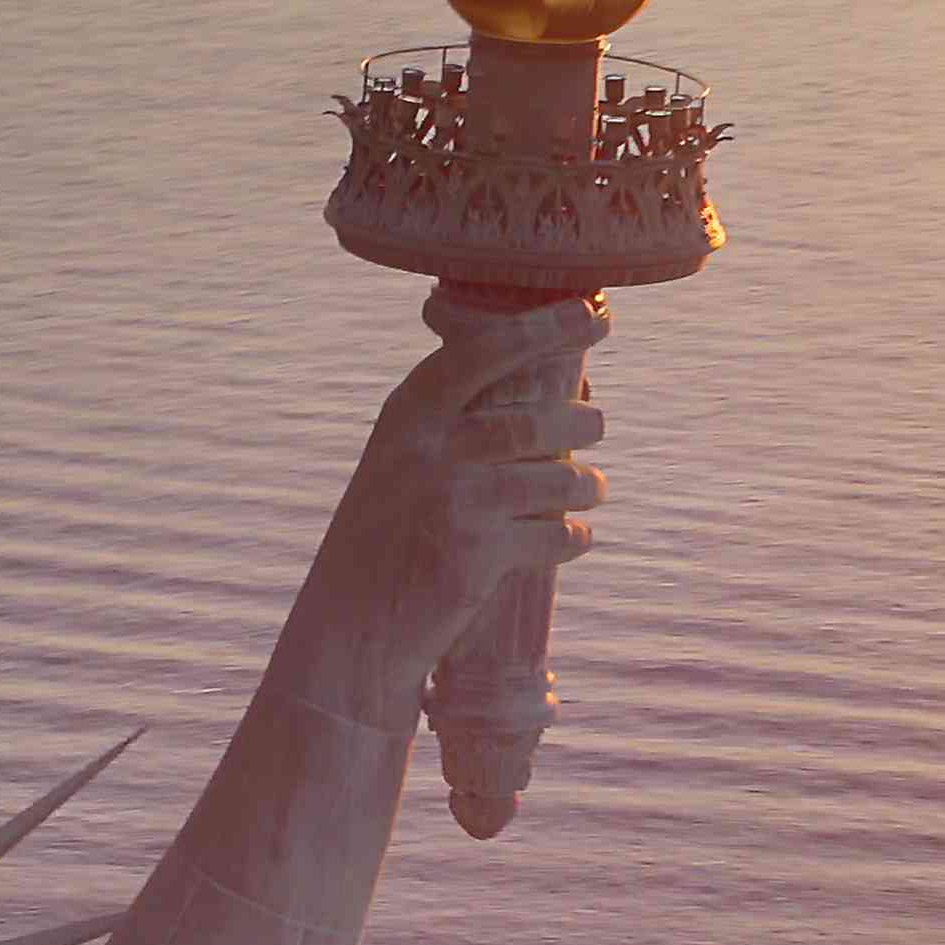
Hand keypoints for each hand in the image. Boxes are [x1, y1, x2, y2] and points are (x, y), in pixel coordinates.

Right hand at [278, 296, 611, 720]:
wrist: (349, 632)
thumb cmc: (384, 542)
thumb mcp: (397, 465)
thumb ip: (450, 427)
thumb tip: (545, 397)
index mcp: (408, 414)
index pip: (485, 350)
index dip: (546, 326)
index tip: (594, 311)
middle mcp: (428, 449)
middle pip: (533, 420)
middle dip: (579, 422)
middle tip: (596, 424)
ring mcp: (452, 501)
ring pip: (554, 479)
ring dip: (585, 485)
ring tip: (592, 489)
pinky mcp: (475, 557)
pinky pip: (553, 536)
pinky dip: (573, 537)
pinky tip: (574, 538)